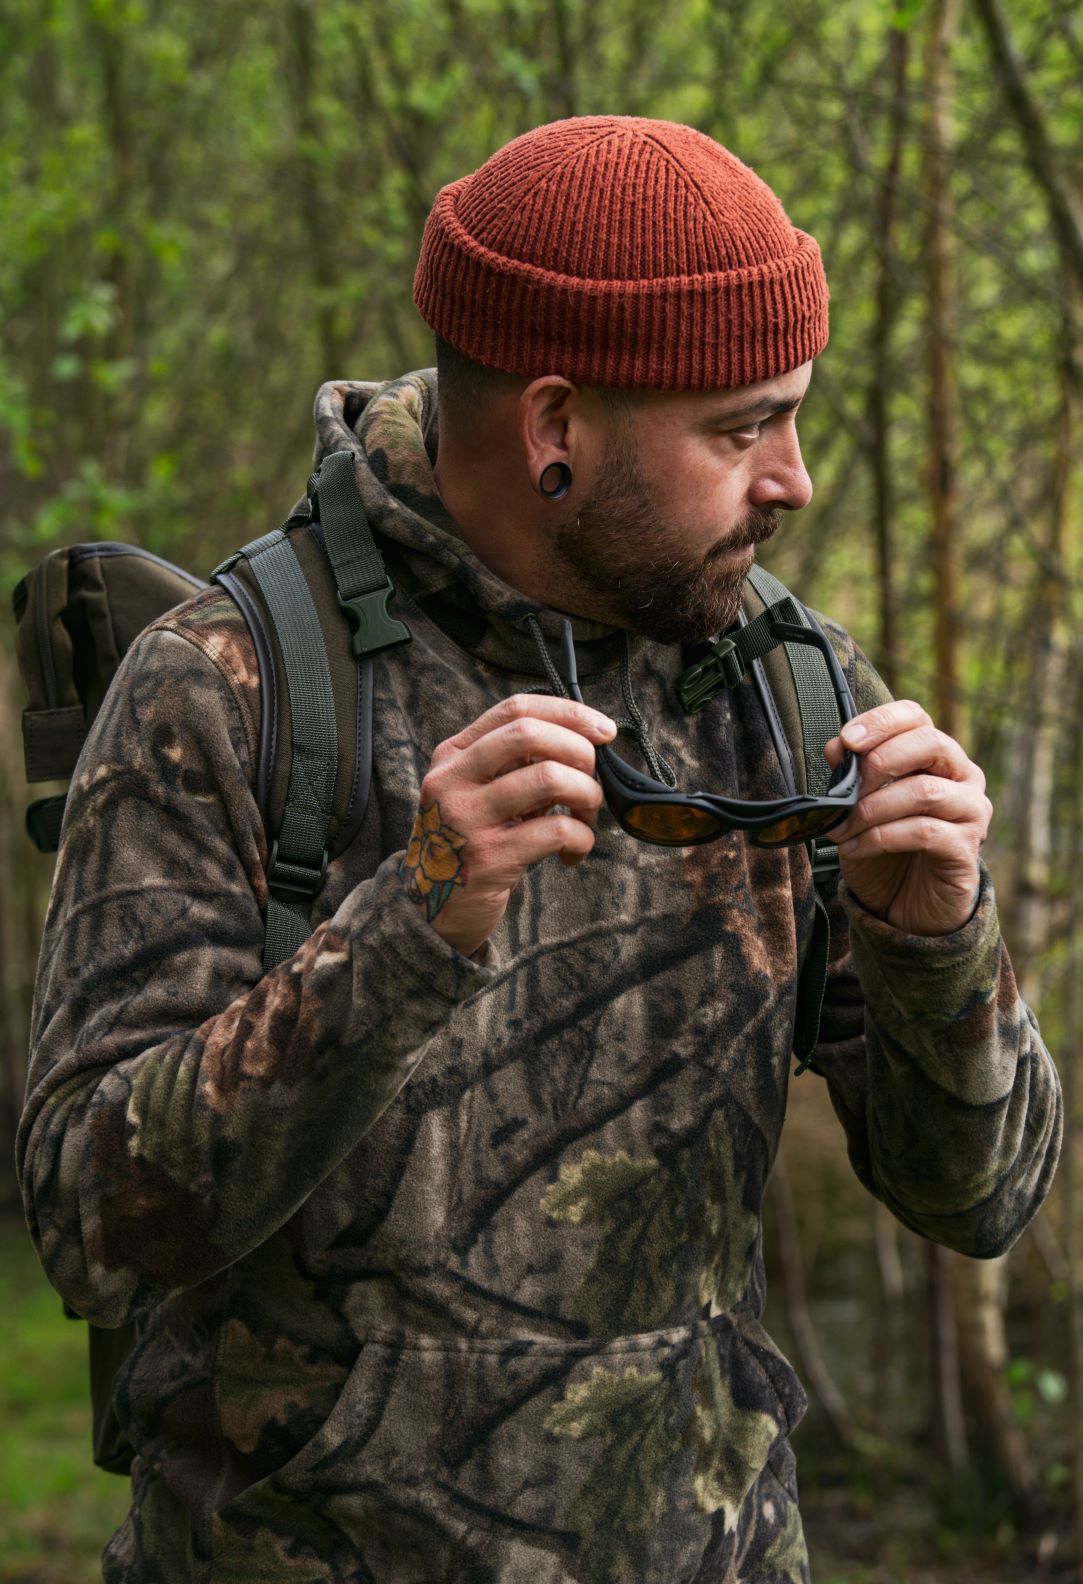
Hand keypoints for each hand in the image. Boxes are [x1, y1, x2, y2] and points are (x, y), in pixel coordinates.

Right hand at [401, 693, 616, 956]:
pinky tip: (573, 851)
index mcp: (453, 755)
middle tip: (592, 776)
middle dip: (578, 750)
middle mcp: (453, 780)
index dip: (569, 713)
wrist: (432, 908)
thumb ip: (512, 765)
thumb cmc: (469, 843)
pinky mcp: (489, 857)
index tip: (603, 730)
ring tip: (585, 816)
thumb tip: (585, 743)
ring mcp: (467, 819)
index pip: (515, 710)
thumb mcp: (474, 792)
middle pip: (528, 734)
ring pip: (549, 777)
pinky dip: (582, 838)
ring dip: (587, 795)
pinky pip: (557, 830)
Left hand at [822, 700, 991, 935]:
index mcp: (937, 757)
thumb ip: (852, 775)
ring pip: (924, 791)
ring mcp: (971, 812)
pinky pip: (924, 832)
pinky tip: (854, 849)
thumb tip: (837, 746)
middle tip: (844, 792)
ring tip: (841, 828)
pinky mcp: (967, 848)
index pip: (917, 718)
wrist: (907, 906)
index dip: (881, 722)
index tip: (847, 740)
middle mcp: (963, 777)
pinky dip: (881, 837)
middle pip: (930, 743)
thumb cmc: (887, 849)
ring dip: (872, 809)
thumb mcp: (860, 808)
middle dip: (878, 762)